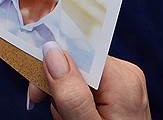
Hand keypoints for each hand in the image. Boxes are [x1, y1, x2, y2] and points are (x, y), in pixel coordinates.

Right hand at [27, 47, 149, 119]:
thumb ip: (70, 92)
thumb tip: (51, 50)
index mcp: (121, 78)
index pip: (76, 53)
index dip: (51, 68)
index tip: (37, 91)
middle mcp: (125, 74)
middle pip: (75, 64)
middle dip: (58, 89)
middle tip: (59, 115)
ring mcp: (124, 83)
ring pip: (76, 76)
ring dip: (65, 100)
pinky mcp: (119, 92)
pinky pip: (86, 86)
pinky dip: (75, 103)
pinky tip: (76, 117)